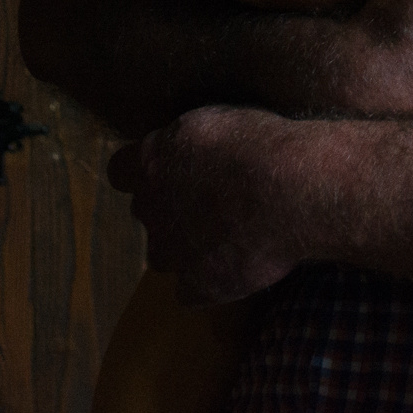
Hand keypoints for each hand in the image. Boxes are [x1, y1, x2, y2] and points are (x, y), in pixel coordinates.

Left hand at [109, 104, 312, 304]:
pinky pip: (194, 291)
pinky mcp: (198, 284)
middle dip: (174, 209)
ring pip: (166, 254)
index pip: (121, 169)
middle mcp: (151, 207)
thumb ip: (189, 143)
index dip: (144, 172)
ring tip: (234, 235)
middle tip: (217, 200)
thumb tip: (189, 152)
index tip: (171, 170)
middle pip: (148, 212)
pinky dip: (212, 282)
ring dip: (189, 247)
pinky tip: (242, 264)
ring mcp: (171, 251)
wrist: (291, 191)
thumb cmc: (262, 146)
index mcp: (152, 161)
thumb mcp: (217, 121)